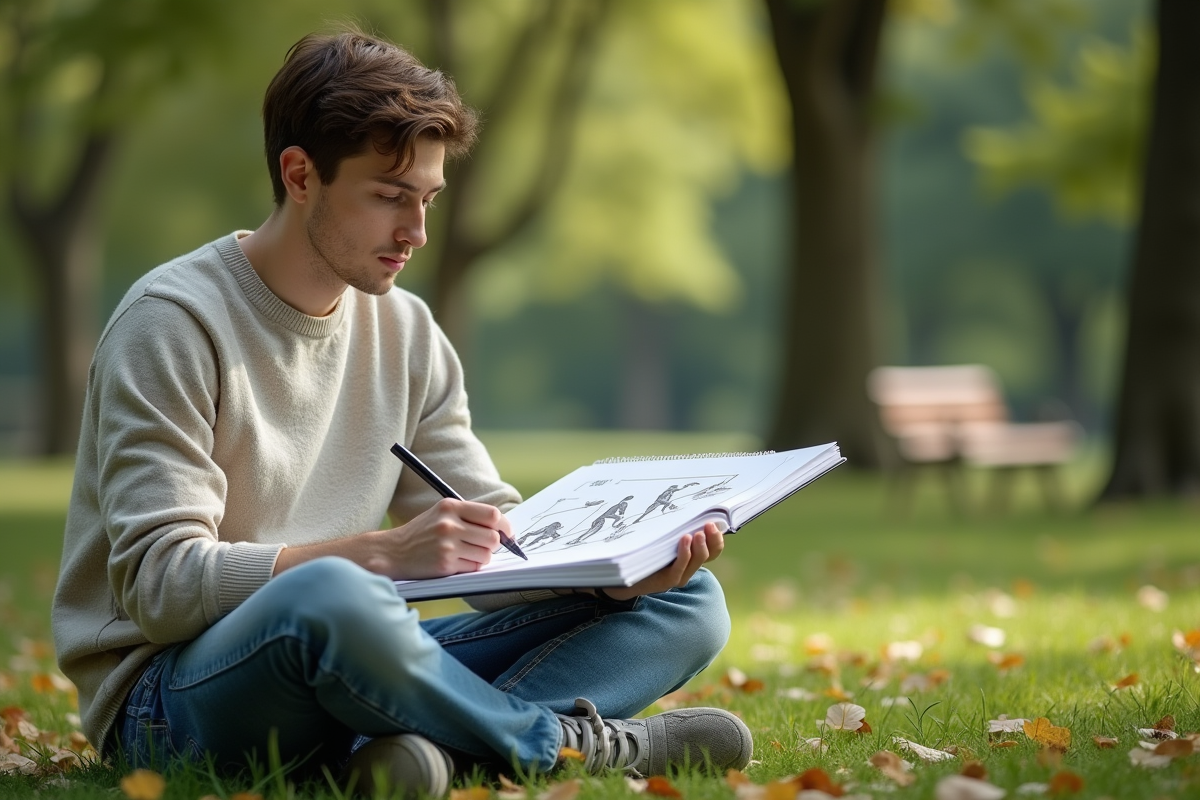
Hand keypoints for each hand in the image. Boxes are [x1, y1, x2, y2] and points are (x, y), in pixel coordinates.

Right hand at [371, 498, 511, 579]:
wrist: (392, 552)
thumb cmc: (421, 533)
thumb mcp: (441, 514)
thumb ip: (468, 516)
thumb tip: (501, 527)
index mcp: (450, 507)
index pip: (492, 514)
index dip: (505, 526)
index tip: (506, 533)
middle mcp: (449, 524)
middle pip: (493, 537)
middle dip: (494, 544)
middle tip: (486, 546)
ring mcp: (447, 545)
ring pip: (486, 554)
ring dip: (482, 557)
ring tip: (468, 554)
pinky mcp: (445, 564)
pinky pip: (474, 567)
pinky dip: (471, 567)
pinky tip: (458, 563)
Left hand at [599, 521, 724, 601]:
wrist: (620, 578)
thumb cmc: (641, 553)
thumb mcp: (661, 538)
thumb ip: (673, 529)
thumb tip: (685, 503)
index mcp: (689, 558)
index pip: (713, 550)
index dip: (718, 537)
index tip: (716, 522)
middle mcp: (687, 568)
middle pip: (709, 555)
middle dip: (713, 539)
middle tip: (709, 525)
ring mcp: (678, 576)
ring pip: (697, 561)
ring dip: (700, 546)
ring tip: (699, 533)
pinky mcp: (665, 581)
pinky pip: (679, 567)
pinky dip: (684, 553)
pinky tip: (684, 539)